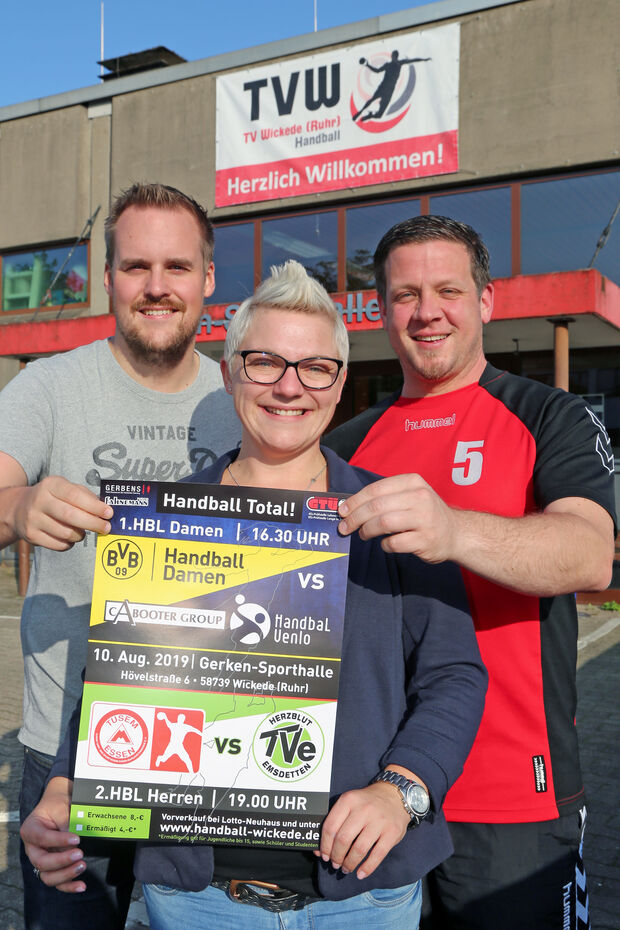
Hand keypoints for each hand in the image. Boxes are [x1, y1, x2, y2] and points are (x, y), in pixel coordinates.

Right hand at [11, 476, 111, 549]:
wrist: (19, 508)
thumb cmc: (53, 498)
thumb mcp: (66, 488)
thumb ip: (86, 497)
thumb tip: (105, 511)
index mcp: (51, 485)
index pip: (75, 495)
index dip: (94, 506)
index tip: (109, 513)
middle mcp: (39, 500)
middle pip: (70, 515)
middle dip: (93, 523)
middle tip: (106, 528)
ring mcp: (33, 518)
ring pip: (65, 533)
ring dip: (80, 535)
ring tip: (83, 531)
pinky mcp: (31, 535)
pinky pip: (58, 544)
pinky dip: (69, 544)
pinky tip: (70, 537)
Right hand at [20, 777, 85, 892]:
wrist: (59, 807)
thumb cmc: (58, 806)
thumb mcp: (61, 808)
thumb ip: (66, 823)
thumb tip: (78, 838)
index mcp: (30, 830)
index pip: (42, 838)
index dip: (58, 840)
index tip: (77, 838)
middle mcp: (33, 848)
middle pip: (41, 862)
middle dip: (61, 861)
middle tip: (80, 853)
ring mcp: (41, 860)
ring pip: (47, 876)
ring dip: (65, 874)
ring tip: (82, 865)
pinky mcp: (52, 868)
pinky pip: (57, 882)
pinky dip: (69, 886)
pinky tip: (81, 886)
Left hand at [314, 782, 409, 879]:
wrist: (394, 795)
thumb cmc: (366, 803)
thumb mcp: (349, 804)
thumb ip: (335, 822)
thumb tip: (319, 850)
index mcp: (349, 800)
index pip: (330, 827)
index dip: (325, 846)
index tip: (324, 856)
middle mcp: (363, 809)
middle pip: (343, 839)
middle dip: (336, 856)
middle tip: (335, 864)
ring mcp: (379, 821)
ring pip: (359, 849)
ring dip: (349, 863)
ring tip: (346, 868)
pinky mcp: (392, 832)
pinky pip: (377, 854)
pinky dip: (367, 868)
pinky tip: (360, 874)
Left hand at [337, 474, 457, 563]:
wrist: (456, 533)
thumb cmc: (425, 513)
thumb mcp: (410, 495)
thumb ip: (385, 497)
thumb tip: (350, 507)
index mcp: (412, 482)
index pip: (375, 489)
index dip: (355, 501)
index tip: (341, 511)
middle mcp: (420, 497)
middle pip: (376, 506)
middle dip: (355, 518)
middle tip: (344, 527)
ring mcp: (424, 519)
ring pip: (383, 523)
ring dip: (366, 530)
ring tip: (363, 534)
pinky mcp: (425, 540)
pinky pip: (393, 543)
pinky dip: (384, 545)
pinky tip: (385, 544)